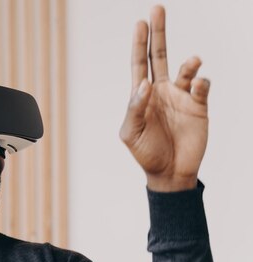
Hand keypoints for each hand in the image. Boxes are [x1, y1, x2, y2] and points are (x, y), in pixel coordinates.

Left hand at [119, 6, 209, 191]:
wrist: (170, 173)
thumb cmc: (146, 153)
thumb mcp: (130, 133)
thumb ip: (134, 108)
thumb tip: (144, 83)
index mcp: (142, 96)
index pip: (139, 64)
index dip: (139, 43)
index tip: (140, 22)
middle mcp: (162, 91)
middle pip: (159, 56)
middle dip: (158, 33)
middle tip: (157, 10)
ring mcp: (181, 97)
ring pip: (186, 70)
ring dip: (190, 63)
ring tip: (193, 61)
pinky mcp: (199, 107)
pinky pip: (202, 88)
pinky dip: (202, 83)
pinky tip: (199, 85)